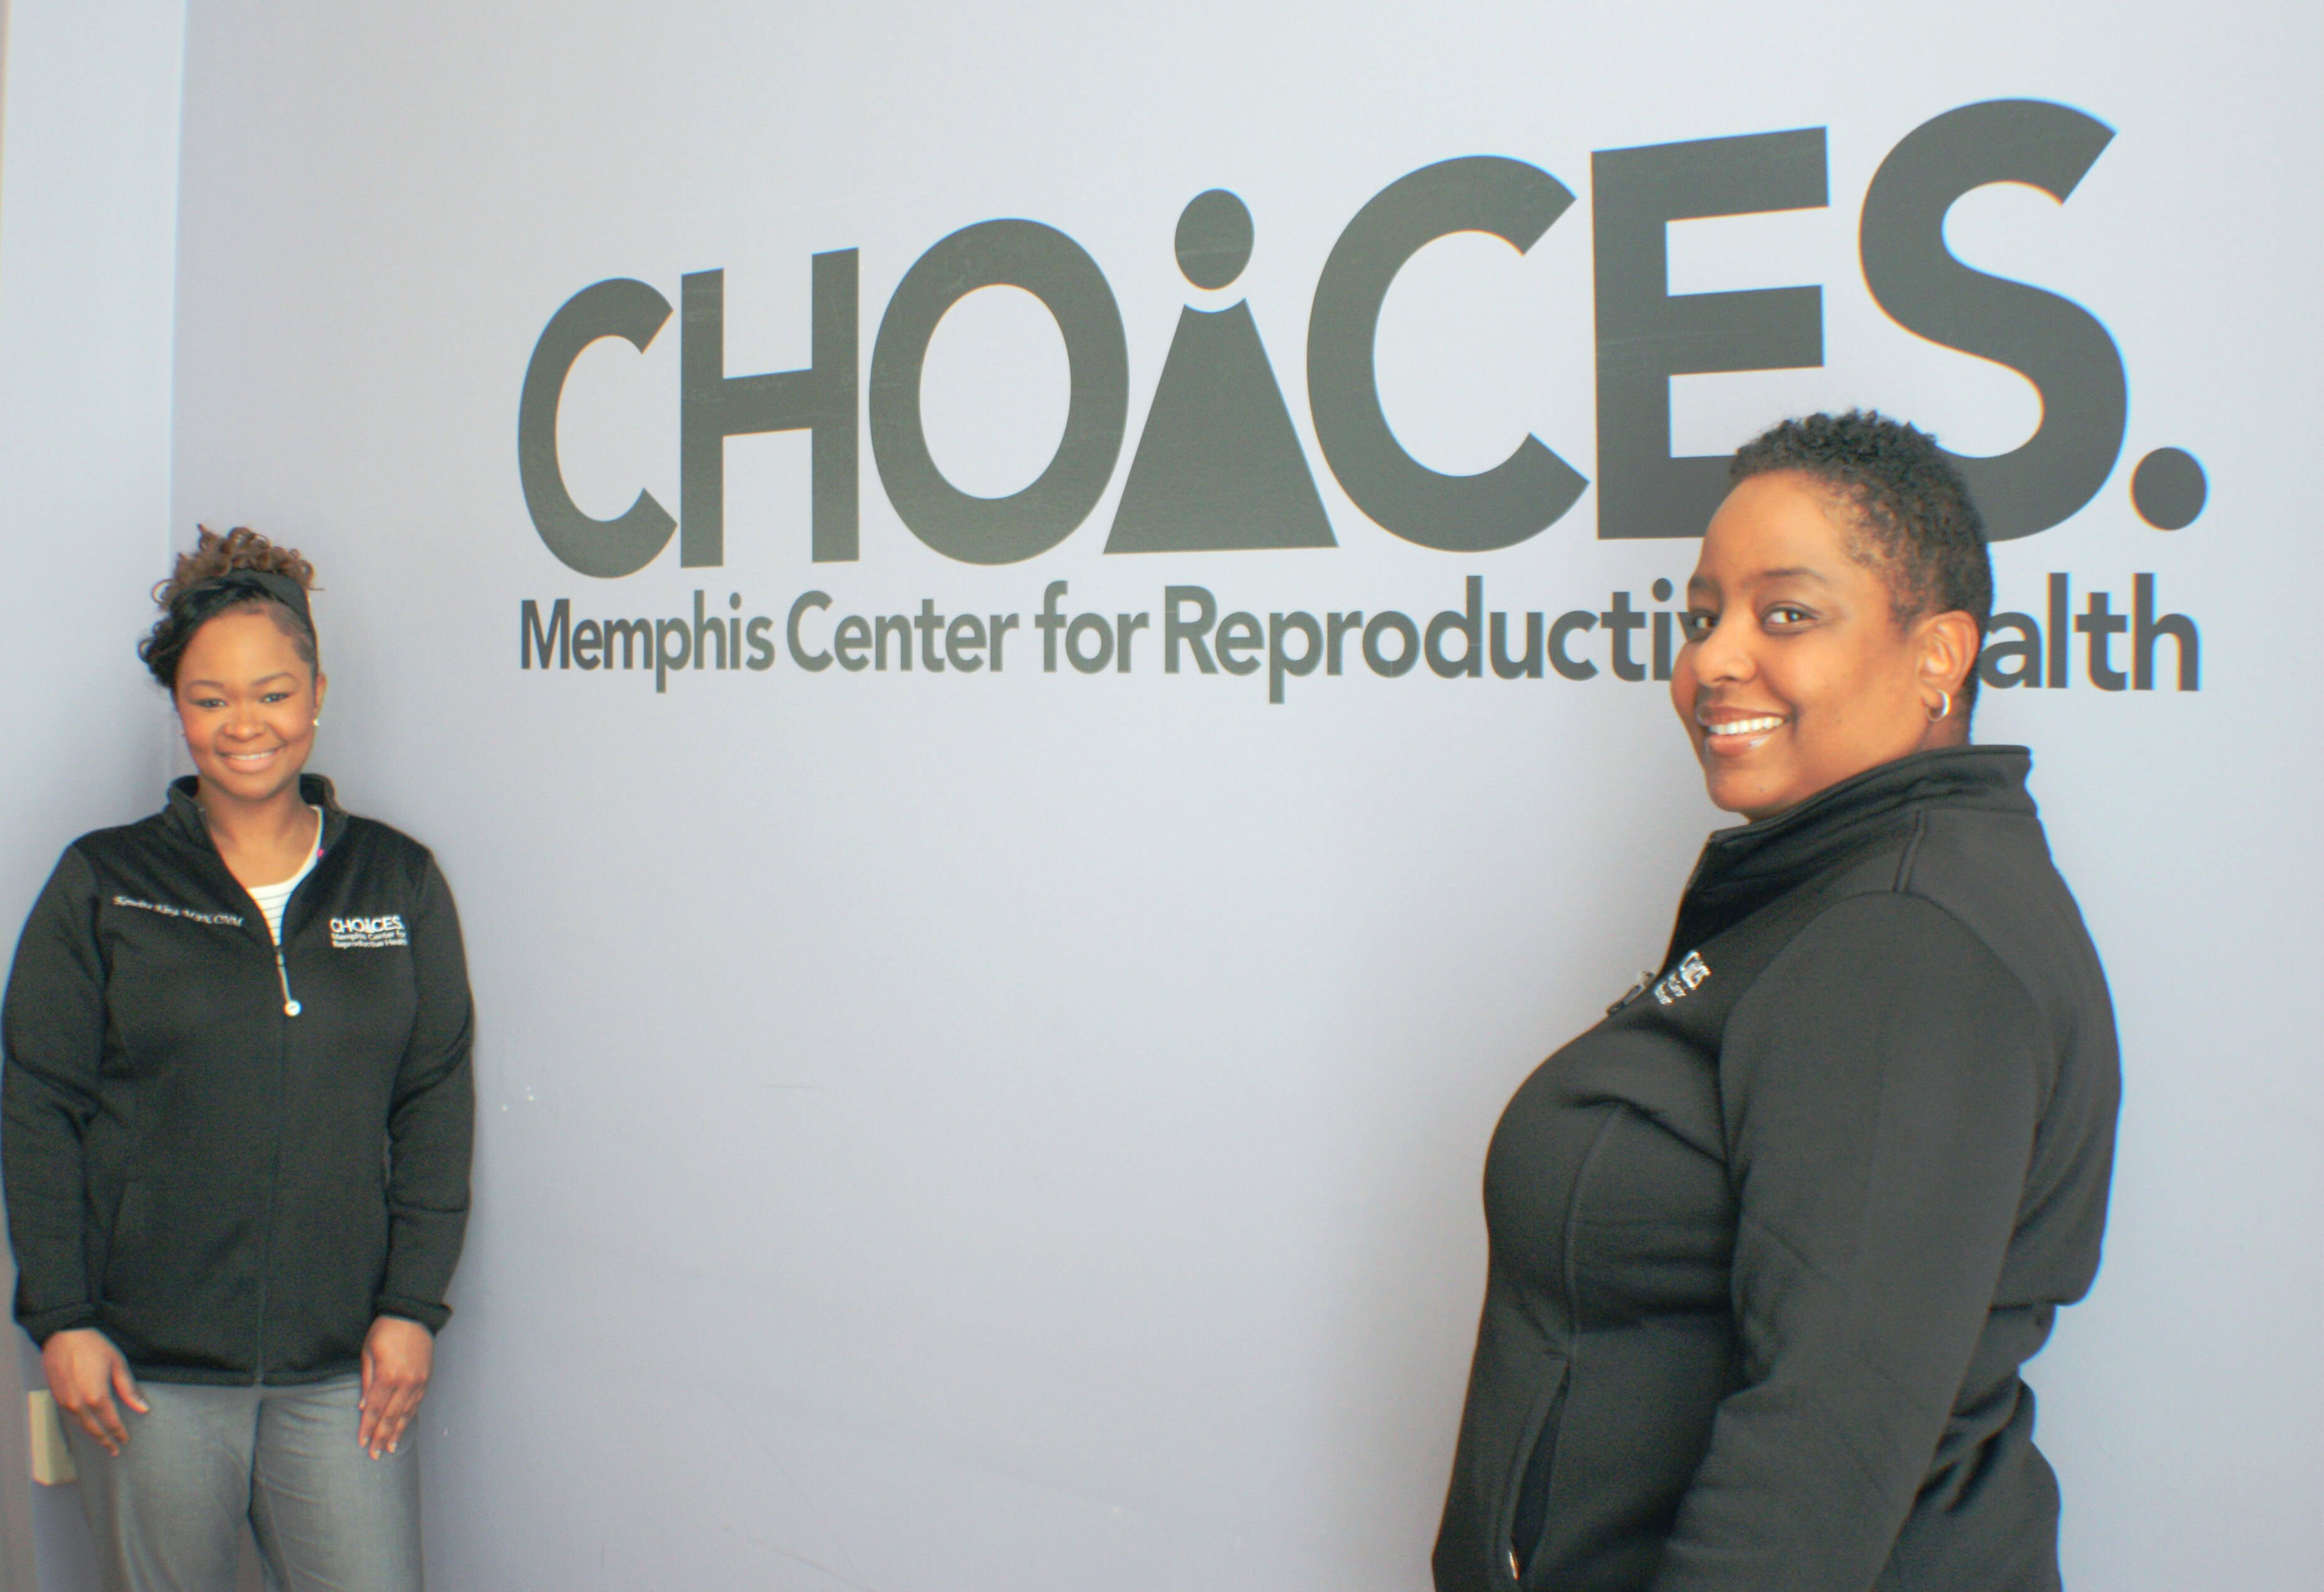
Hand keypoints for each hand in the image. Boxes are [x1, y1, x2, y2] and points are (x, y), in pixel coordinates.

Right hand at [42, 1328, 147, 1454]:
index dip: (119, 1432)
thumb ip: (129, 1389)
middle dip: (105, 1441)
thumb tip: (143, 1408)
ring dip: (92, 1435)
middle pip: (93, 1429)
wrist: (63, 1335)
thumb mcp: (117, 1364)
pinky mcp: (57, 1397)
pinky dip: (81, 1425)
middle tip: (115, 1450)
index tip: (126, 1440)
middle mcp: (78, 1404)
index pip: (111, 1422)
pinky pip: (70, 1417)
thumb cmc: (93, 1346)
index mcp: (96, 1396)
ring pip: (80, 1426)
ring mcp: (65, 1402)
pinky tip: (87, 1426)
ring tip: (103, 1442)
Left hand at [358, 1316, 433, 1458]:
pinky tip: (403, 1426)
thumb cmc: (384, 1331)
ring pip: (406, 1412)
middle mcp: (405, 1382)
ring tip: (390, 1448)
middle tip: (375, 1455)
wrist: (412, 1315)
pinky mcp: (427, 1378)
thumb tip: (363, 1407)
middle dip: (382, 1437)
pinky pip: (416, 1402)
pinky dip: (409, 1417)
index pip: (374, 1409)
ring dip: (397, 1431)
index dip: (367, 1428)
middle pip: (391, 1416)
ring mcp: (419, 1381)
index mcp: (387, 1375)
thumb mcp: (368, 1353)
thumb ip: (366, 1380)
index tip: (362, 1444)